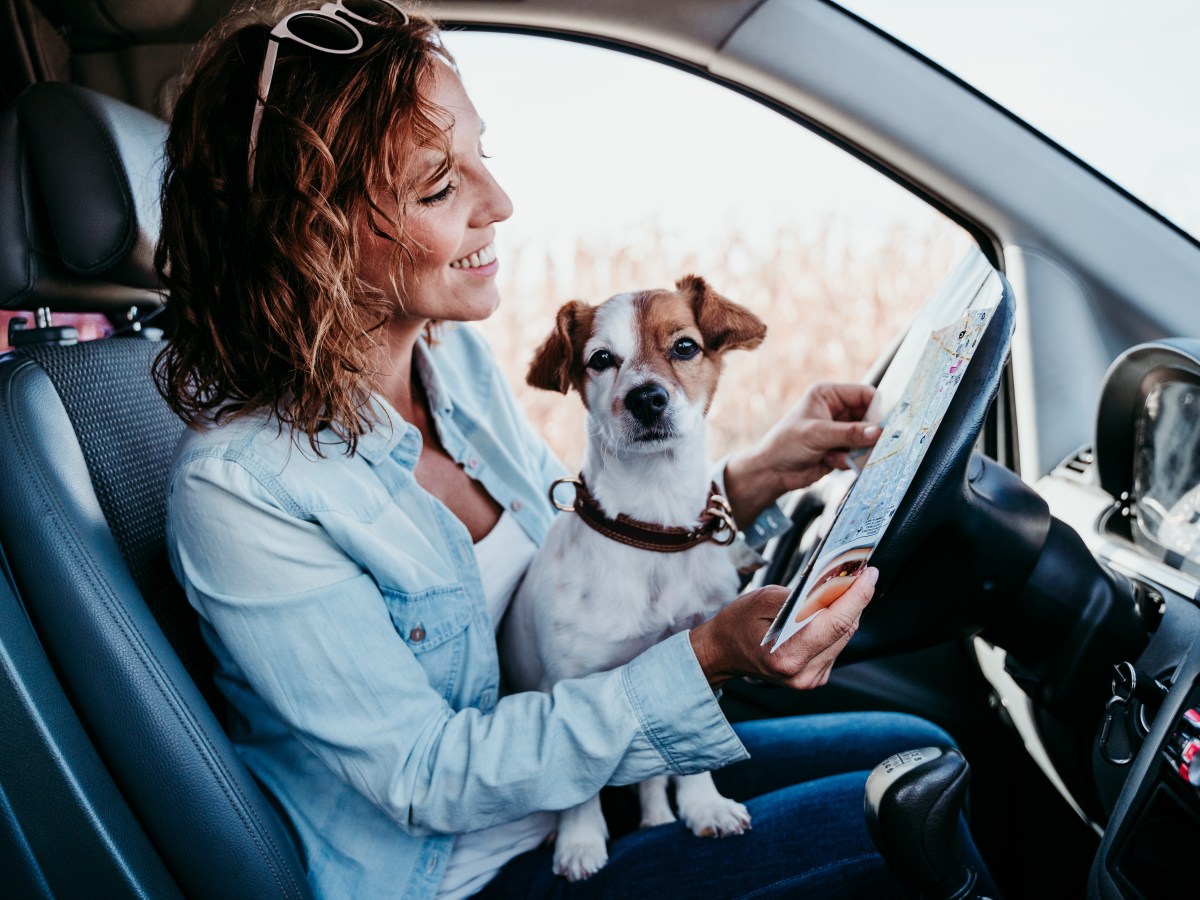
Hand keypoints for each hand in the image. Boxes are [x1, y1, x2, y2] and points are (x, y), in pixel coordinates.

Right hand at [688, 568, 876, 689]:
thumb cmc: (738, 624)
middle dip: (854, 598)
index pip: (836, 623)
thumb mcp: (764, 598)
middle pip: (845, 629)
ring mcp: (811, 679)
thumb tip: (835, 584)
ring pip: (844, 636)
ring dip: (847, 610)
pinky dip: (836, 624)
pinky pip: (836, 644)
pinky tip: (828, 610)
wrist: (723, 652)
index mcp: (787, 656)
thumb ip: (801, 595)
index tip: (869, 575)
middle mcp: (803, 674)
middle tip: (859, 572)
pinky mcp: (816, 677)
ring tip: (843, 587)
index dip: (858, 596)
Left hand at [724, 382, 880, 525]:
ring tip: (837, 455)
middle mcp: (837, 409)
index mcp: (828, 394)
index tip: (885, 425)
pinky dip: (850, 459)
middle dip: (868, 433)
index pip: (864, 394)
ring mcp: (840, 429)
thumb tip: (878, 431)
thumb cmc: (786, 445)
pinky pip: (859, 452)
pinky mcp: (842, 448)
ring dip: (857, 449)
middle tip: (868, 445)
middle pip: (869, 417)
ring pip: (866, 437)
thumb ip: (849, 433)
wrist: (773, 472)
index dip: (877, 408)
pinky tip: (830, 461)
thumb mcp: (817, 434)